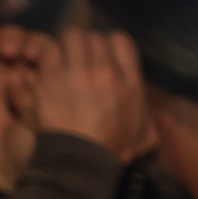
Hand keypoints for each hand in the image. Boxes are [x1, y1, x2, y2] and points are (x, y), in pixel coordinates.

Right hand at [0, 25, 44, 190]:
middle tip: (12, 53)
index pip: (44, 47)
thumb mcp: (46, 120)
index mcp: (47, 79)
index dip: (36, 44)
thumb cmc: (35, 150)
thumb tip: (31, 71)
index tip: (32, 54)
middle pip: (18, 39)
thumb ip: (39, 95)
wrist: (5, 172)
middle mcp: (22, 73)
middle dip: (14, 38)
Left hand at [34, 29, 151, 160]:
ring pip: (70, 36)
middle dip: (86, 46)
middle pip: (93, 36)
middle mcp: (106, 71)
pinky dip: (48, 56)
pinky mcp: (52, 78)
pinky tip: (48, 69)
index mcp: (130, 81)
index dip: (109, 44)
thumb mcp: (146, 135)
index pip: (120, 39)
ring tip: (62, 60)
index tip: (103, 57)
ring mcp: (78, 73)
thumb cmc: (114, 151)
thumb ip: (148, 115)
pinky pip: (49, 50)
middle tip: (78, 60)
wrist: (82, 162)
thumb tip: (149, 110)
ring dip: (66, 46)